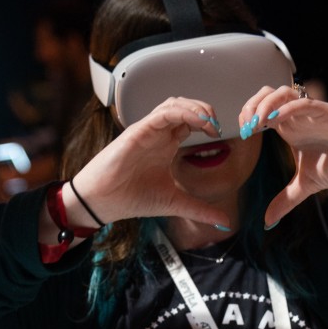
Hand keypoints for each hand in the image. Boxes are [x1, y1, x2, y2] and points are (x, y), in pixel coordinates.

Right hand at [68, 97, 226, 226]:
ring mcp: (147, 131)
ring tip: (209, 122)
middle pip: (184, 106)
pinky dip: (181, 113)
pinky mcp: (137, 132)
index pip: (190, 121)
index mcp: (166, 145)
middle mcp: (158, 134)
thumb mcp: (175, 203)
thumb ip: (200, 210)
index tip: (219, 135)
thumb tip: (225, 223)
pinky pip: (161, 114)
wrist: (102, 203)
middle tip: (216, 126)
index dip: (207, 122)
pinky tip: (197, 122)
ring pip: (173, 104)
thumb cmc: (131, 198)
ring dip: (195, 108)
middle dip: (204, 110)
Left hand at [239, 85, 327, 225]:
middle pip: (267, 94)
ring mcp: (313, 112)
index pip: (261, 109)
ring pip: (284, 92)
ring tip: (256, 123)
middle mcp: (298, 115)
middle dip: (251, 105)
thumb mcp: (306, 185)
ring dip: (265, 104)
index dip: (247, 116)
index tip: (243, 135)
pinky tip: (276, 119)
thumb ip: (285, 200)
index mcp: (289, 127)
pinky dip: (288, 107)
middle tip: (246, 128)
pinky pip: (306, 103)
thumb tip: (268, 222)